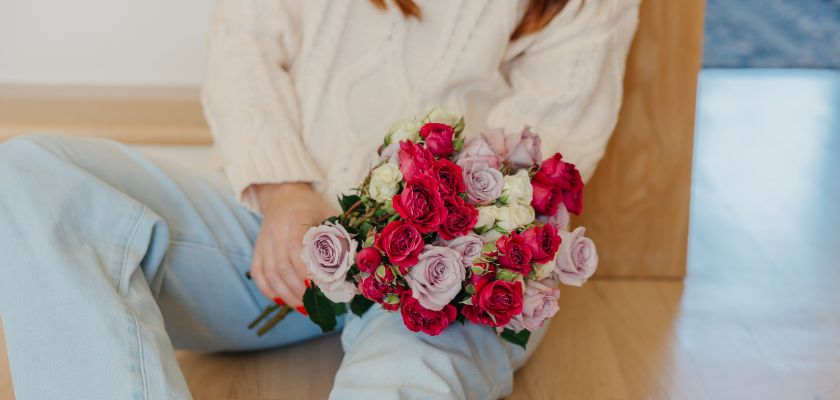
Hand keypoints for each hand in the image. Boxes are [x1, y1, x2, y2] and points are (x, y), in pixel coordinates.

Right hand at [250, 183, 333, 306]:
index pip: (297, 252)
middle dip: (299, 290)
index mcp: (295, 221)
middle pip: (282, 267)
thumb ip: (339, 238)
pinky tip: (282, 300)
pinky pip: (257, 273)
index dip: (308, 273)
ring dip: (285, 294)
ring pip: (269, 273)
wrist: (284, 194)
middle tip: (316, 305)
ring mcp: (264, 242)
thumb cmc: (313, 207)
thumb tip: (354, 266)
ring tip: (302, 307)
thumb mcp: (329, 216)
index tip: (323, 289)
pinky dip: (268, 290)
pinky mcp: (257, 249)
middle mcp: (276, 232)